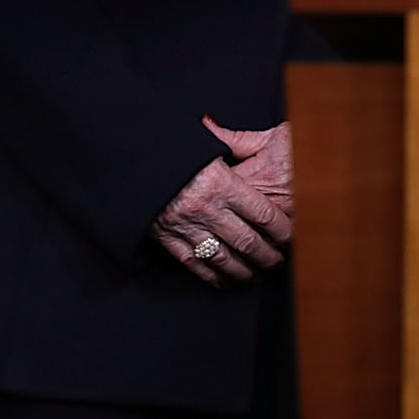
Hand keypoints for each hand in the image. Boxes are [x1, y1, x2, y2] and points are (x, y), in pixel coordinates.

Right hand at [152, 118, 293, 285]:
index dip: (283, 230)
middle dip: (269, 257)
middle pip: (248, 243)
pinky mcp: (168, 238)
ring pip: (225, 260)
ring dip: (246, 272)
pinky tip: (229, 280)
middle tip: (280, 262)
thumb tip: (256, 138)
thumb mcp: (204, 142)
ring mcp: (186, 226)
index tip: (292, 236)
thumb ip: (232, 140)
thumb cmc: (170, 149)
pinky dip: (215, 277)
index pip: (264, 215)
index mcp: (221, 183)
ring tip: (260, 275)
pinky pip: (196, 265)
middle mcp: (206, 208)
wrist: (126, 162)